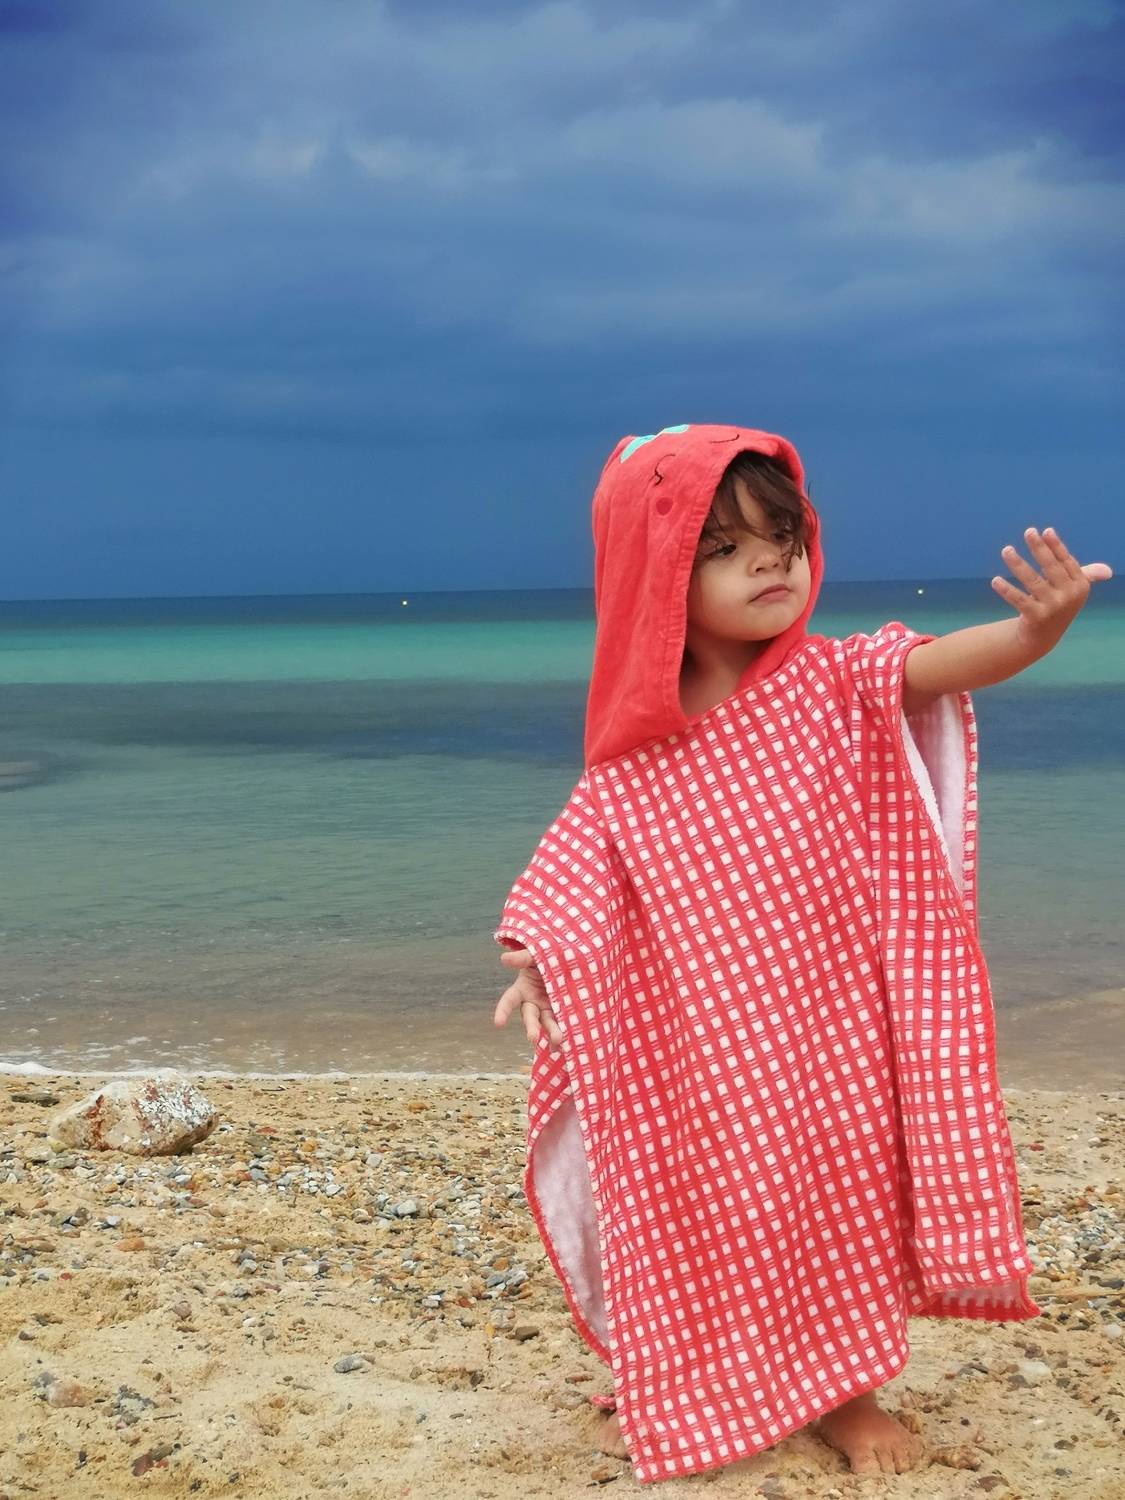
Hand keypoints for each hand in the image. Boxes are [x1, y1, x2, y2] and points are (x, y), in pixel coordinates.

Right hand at [493, 947, 563, 1052]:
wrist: (567, 958)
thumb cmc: (545, 956)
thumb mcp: (534, 955)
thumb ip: (522, 958)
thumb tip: (503, 958)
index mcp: (522, 988)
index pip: (509, 1001)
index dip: (503, 1011)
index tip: (498, 1023)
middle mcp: (533, 1002)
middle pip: (530, 1017)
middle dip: (531, 1028)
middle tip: (533, 1038)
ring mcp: (548, 1008)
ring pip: (548, 1023)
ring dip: (552, 1033)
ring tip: (558, 1042)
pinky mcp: (563, 1011)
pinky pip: (562, 1022)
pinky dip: (565, 1031)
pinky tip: (569, 1041)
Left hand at [991, 526, 1112, 650]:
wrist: (1043, 637)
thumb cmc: (1058, 605)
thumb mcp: (1074, 591)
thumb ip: (1087, 576)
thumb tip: (1107, 571)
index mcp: (1080, 585)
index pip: (1066, 561)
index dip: (1056, 546)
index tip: (1045, 531)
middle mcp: (1069, 595)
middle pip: (1051, 567)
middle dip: (1039, 548)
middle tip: (1028, 532)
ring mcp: (1053, 607)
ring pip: (1032, 581)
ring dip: (1018, 564)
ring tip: (1006, 550)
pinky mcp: (1036, 617)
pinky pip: (1019, 600)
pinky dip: (1007, 590)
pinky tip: (995, 580)